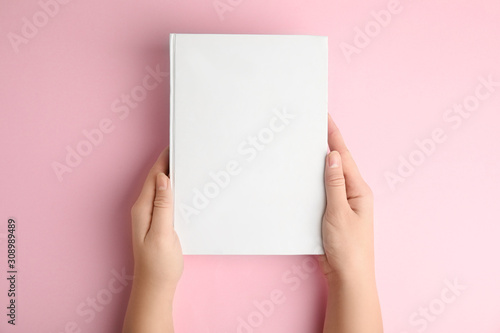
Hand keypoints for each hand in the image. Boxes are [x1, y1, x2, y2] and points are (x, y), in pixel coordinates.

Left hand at [130, 147, 182, 290]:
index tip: (176, 145)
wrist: (155, 286)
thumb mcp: (162, 233)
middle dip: (169, 164)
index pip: (153, 176)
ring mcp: (149, 215)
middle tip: (185, 150)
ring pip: (160, 188)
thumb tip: (162, 178)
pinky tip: (183, 189)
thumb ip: (162, 205)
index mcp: (142, 208)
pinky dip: (173, 189)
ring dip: (171, 175)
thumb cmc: (158, 264)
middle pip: (156, 179)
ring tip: (186, 163)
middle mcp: (143, 209)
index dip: (164, 160)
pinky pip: (164, 199)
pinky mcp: (157, 222)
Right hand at [318, 115, 382, 332]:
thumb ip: (335, 183)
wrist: (348, 275)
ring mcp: (343, 203)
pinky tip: (305, 176)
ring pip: (330, 176)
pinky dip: (316, 180)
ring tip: (307, 144)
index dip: (334, 135)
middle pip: (338, 163)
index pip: (344, 156)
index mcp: (359, 189)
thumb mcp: (339, 213)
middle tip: (312, 126)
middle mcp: (353, 193)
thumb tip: (333, 156)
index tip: (325, 116)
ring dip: (319, 161)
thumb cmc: (348, 247)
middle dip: (326, 143)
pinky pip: (324, 190)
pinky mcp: (333, 213)